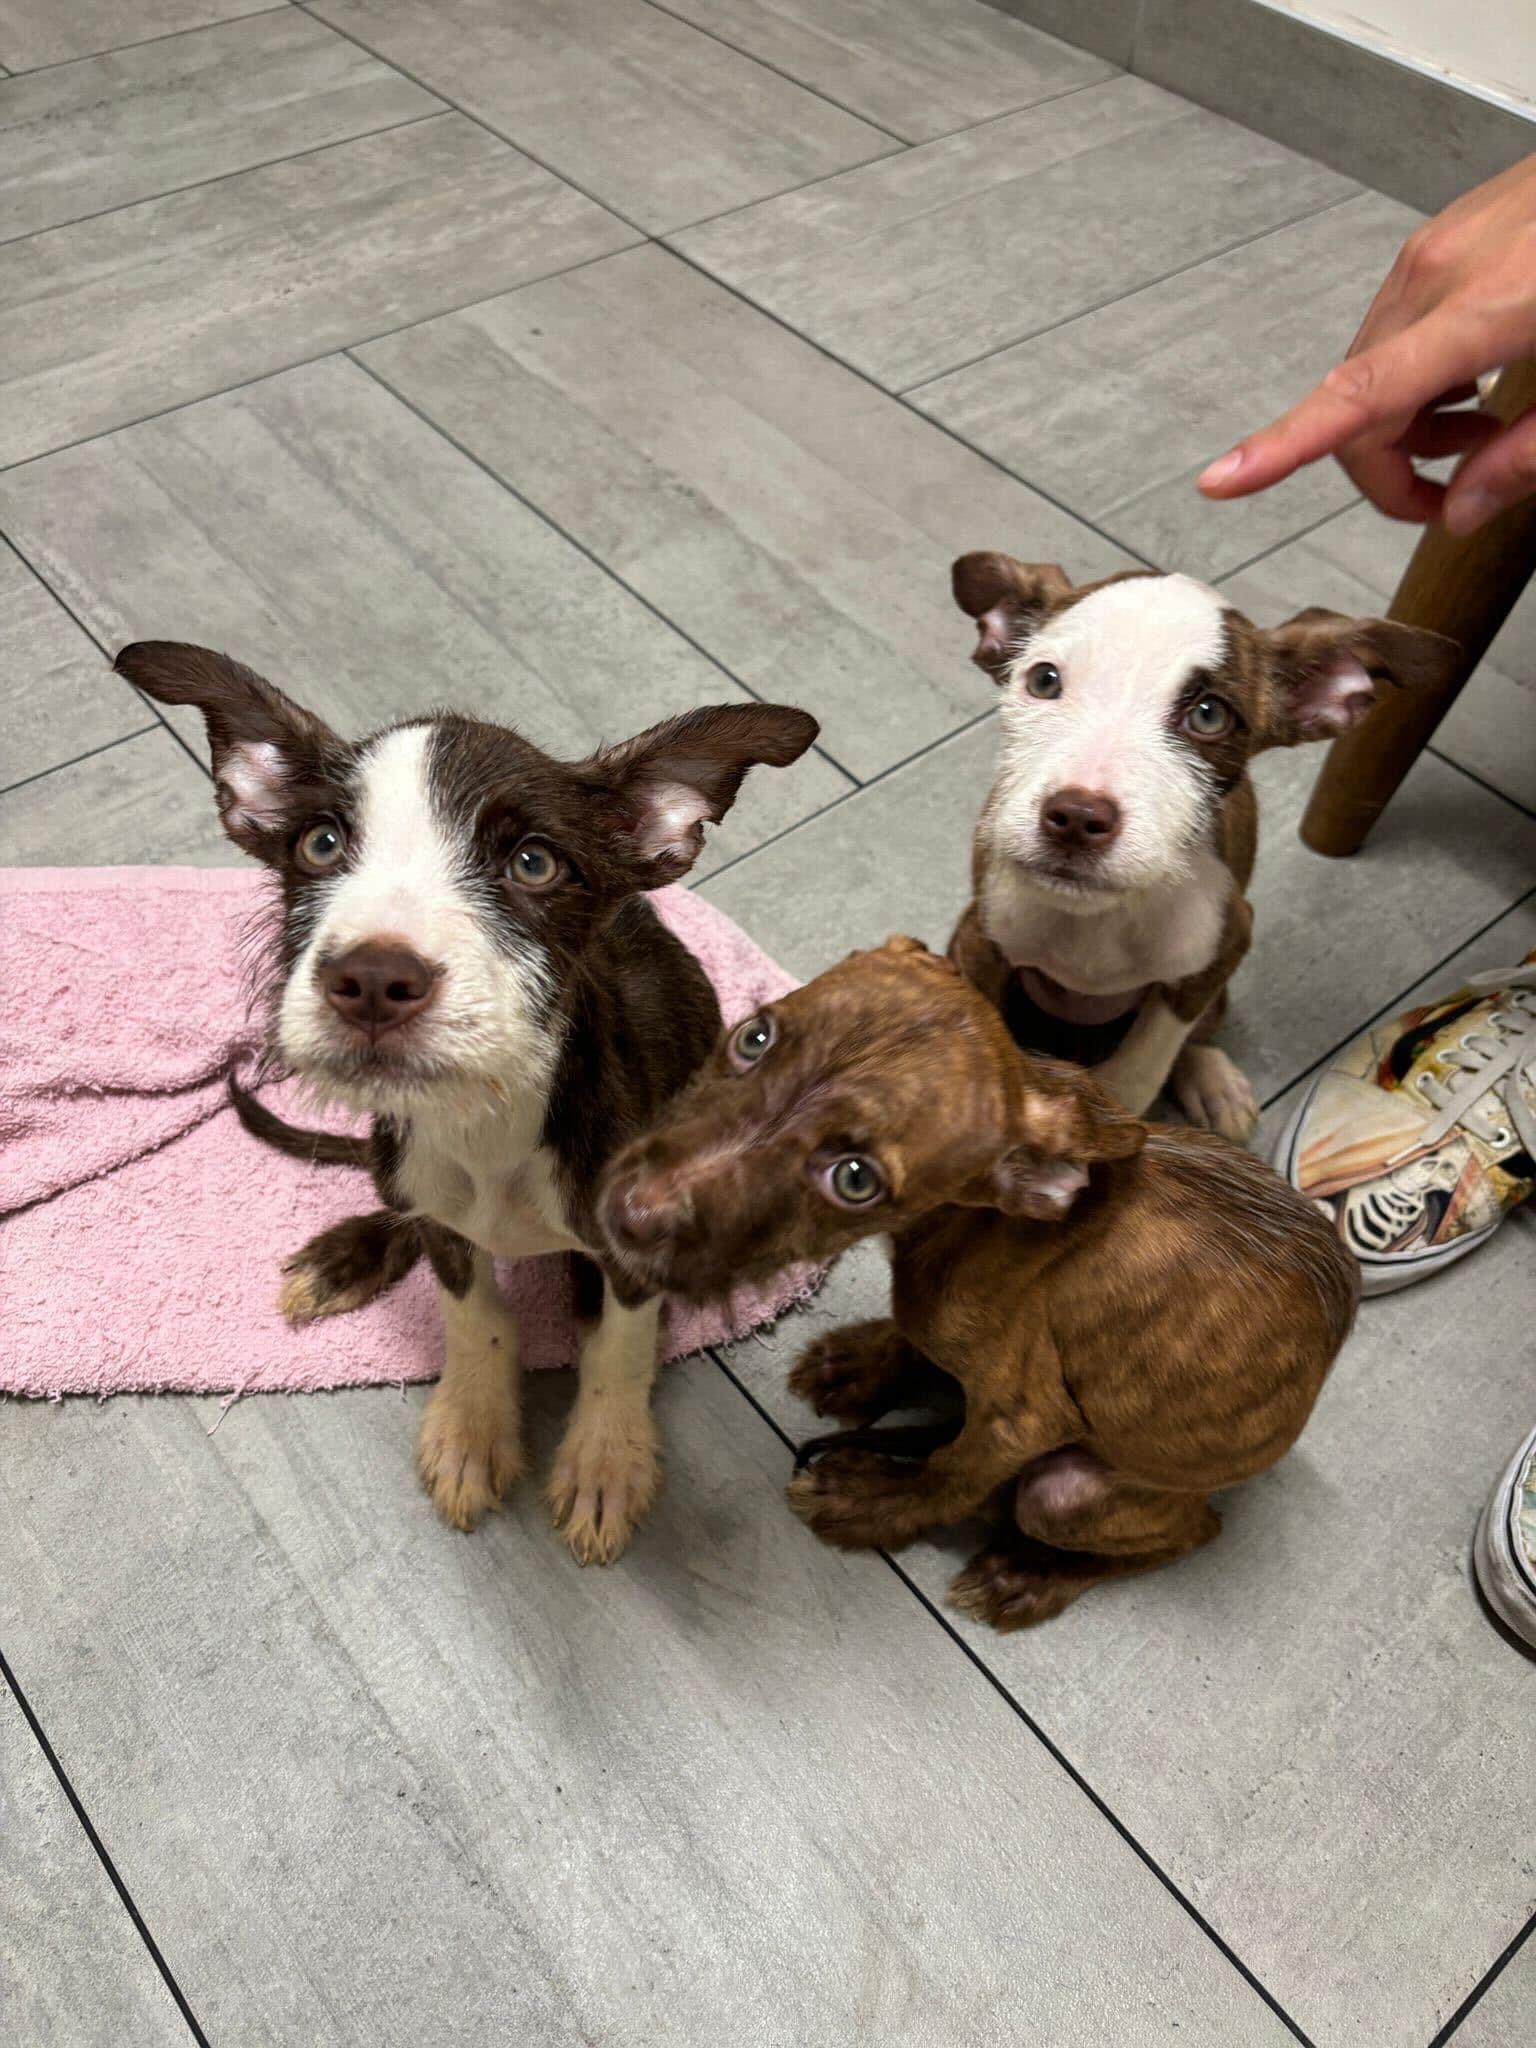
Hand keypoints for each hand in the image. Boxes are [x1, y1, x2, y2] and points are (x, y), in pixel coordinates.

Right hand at [1198, 154, 1535, 533]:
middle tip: (1450, 499)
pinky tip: (1477, 378)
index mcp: (1485, 310)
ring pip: (1374, 365)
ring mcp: (1438, 246)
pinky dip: (1421, 372)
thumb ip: (1528, 456)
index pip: (1359, 396)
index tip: (1222, 479)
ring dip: (1407, 422)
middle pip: (1358, 398)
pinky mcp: (1445, 234)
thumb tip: (1458, 513)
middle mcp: (1440, 271)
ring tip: (1479, 430)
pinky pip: (1400, 325)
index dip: (1282, 446)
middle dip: (1388, 467)